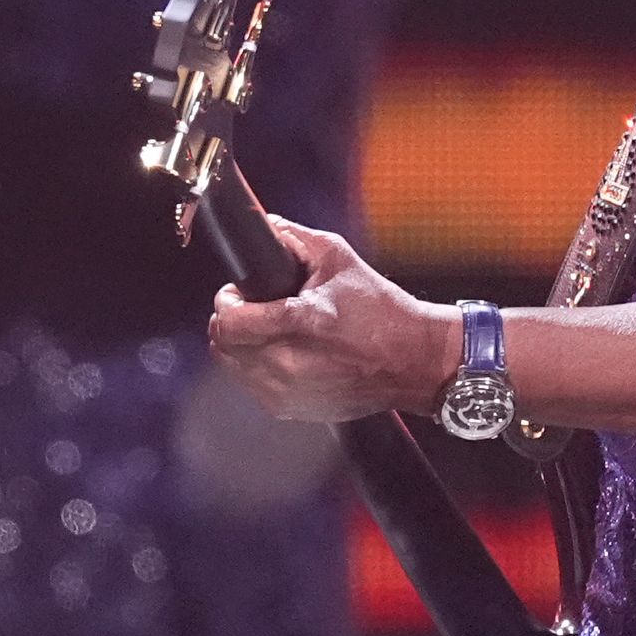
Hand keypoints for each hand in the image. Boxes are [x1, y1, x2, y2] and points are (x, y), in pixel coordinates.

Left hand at [206, 219, 462, 422]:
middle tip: (254, 310)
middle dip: (232, 323)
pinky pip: (252, 387)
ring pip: (232, 367)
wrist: (412, 361)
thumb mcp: (339, 259)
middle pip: (223, 346)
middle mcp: (289, 363)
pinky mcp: (291, 409)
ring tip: (271, 331)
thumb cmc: (382, 313)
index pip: (229, 323)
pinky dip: (258, 369)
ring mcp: (288, 391)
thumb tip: (267, 226)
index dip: (227, 302)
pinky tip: (284, 354)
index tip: (238, 294)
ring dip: (242, 347)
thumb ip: (294, 238)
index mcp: (301, 322)